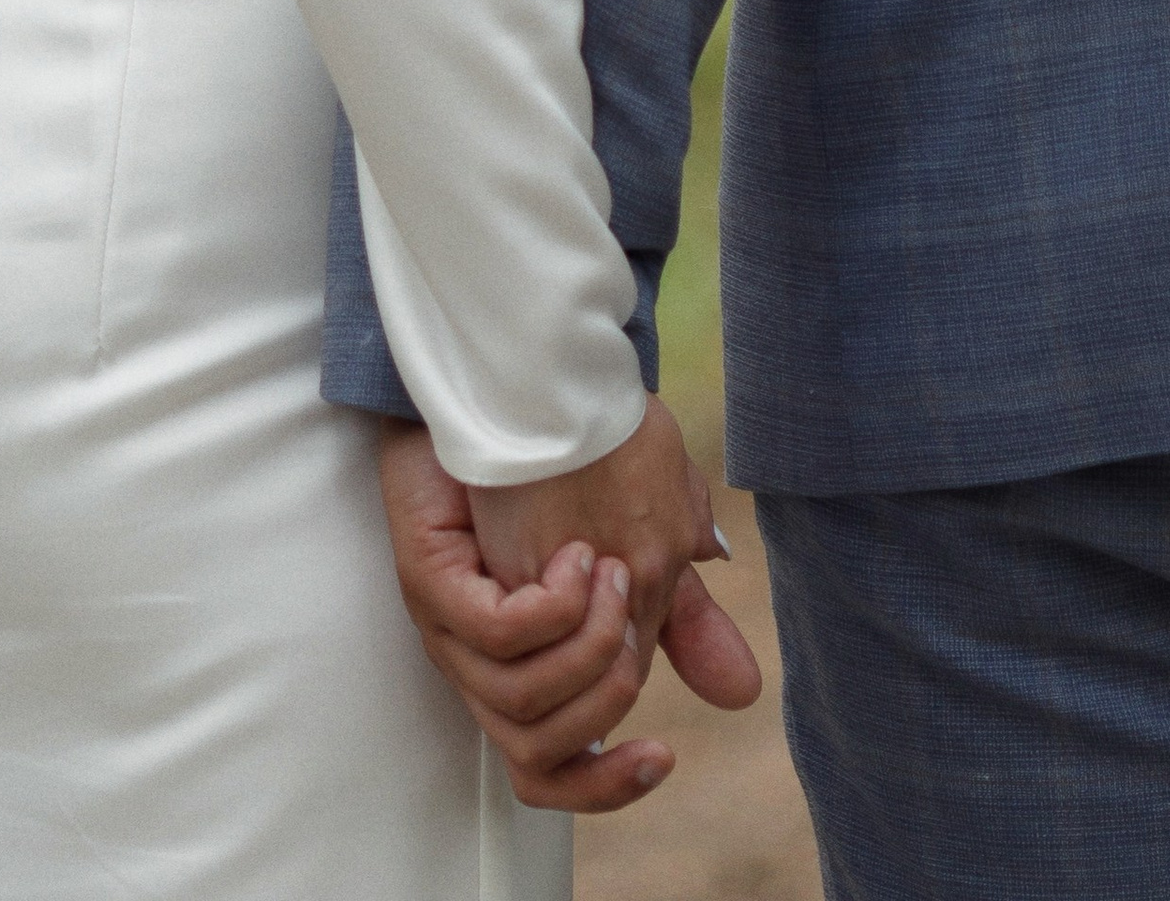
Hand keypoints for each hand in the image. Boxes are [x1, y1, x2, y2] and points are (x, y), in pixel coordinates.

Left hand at [378, 416, 760, 816]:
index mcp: (523, 669)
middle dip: (606, 698)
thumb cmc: (564, 467)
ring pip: (522, 708)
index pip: (556, 773)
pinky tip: (575, 559)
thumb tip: (742, 693)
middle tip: (633, 613)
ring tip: (609, 574)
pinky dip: (548, 613)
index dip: (607, 783)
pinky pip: (497, 638)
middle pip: (540, 757)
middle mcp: (478, 665)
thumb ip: (682, 620)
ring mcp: (449, 630)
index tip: (665, 754)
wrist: (501, 385)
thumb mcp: (642, 548)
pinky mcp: (428, 584)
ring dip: (584, 652)